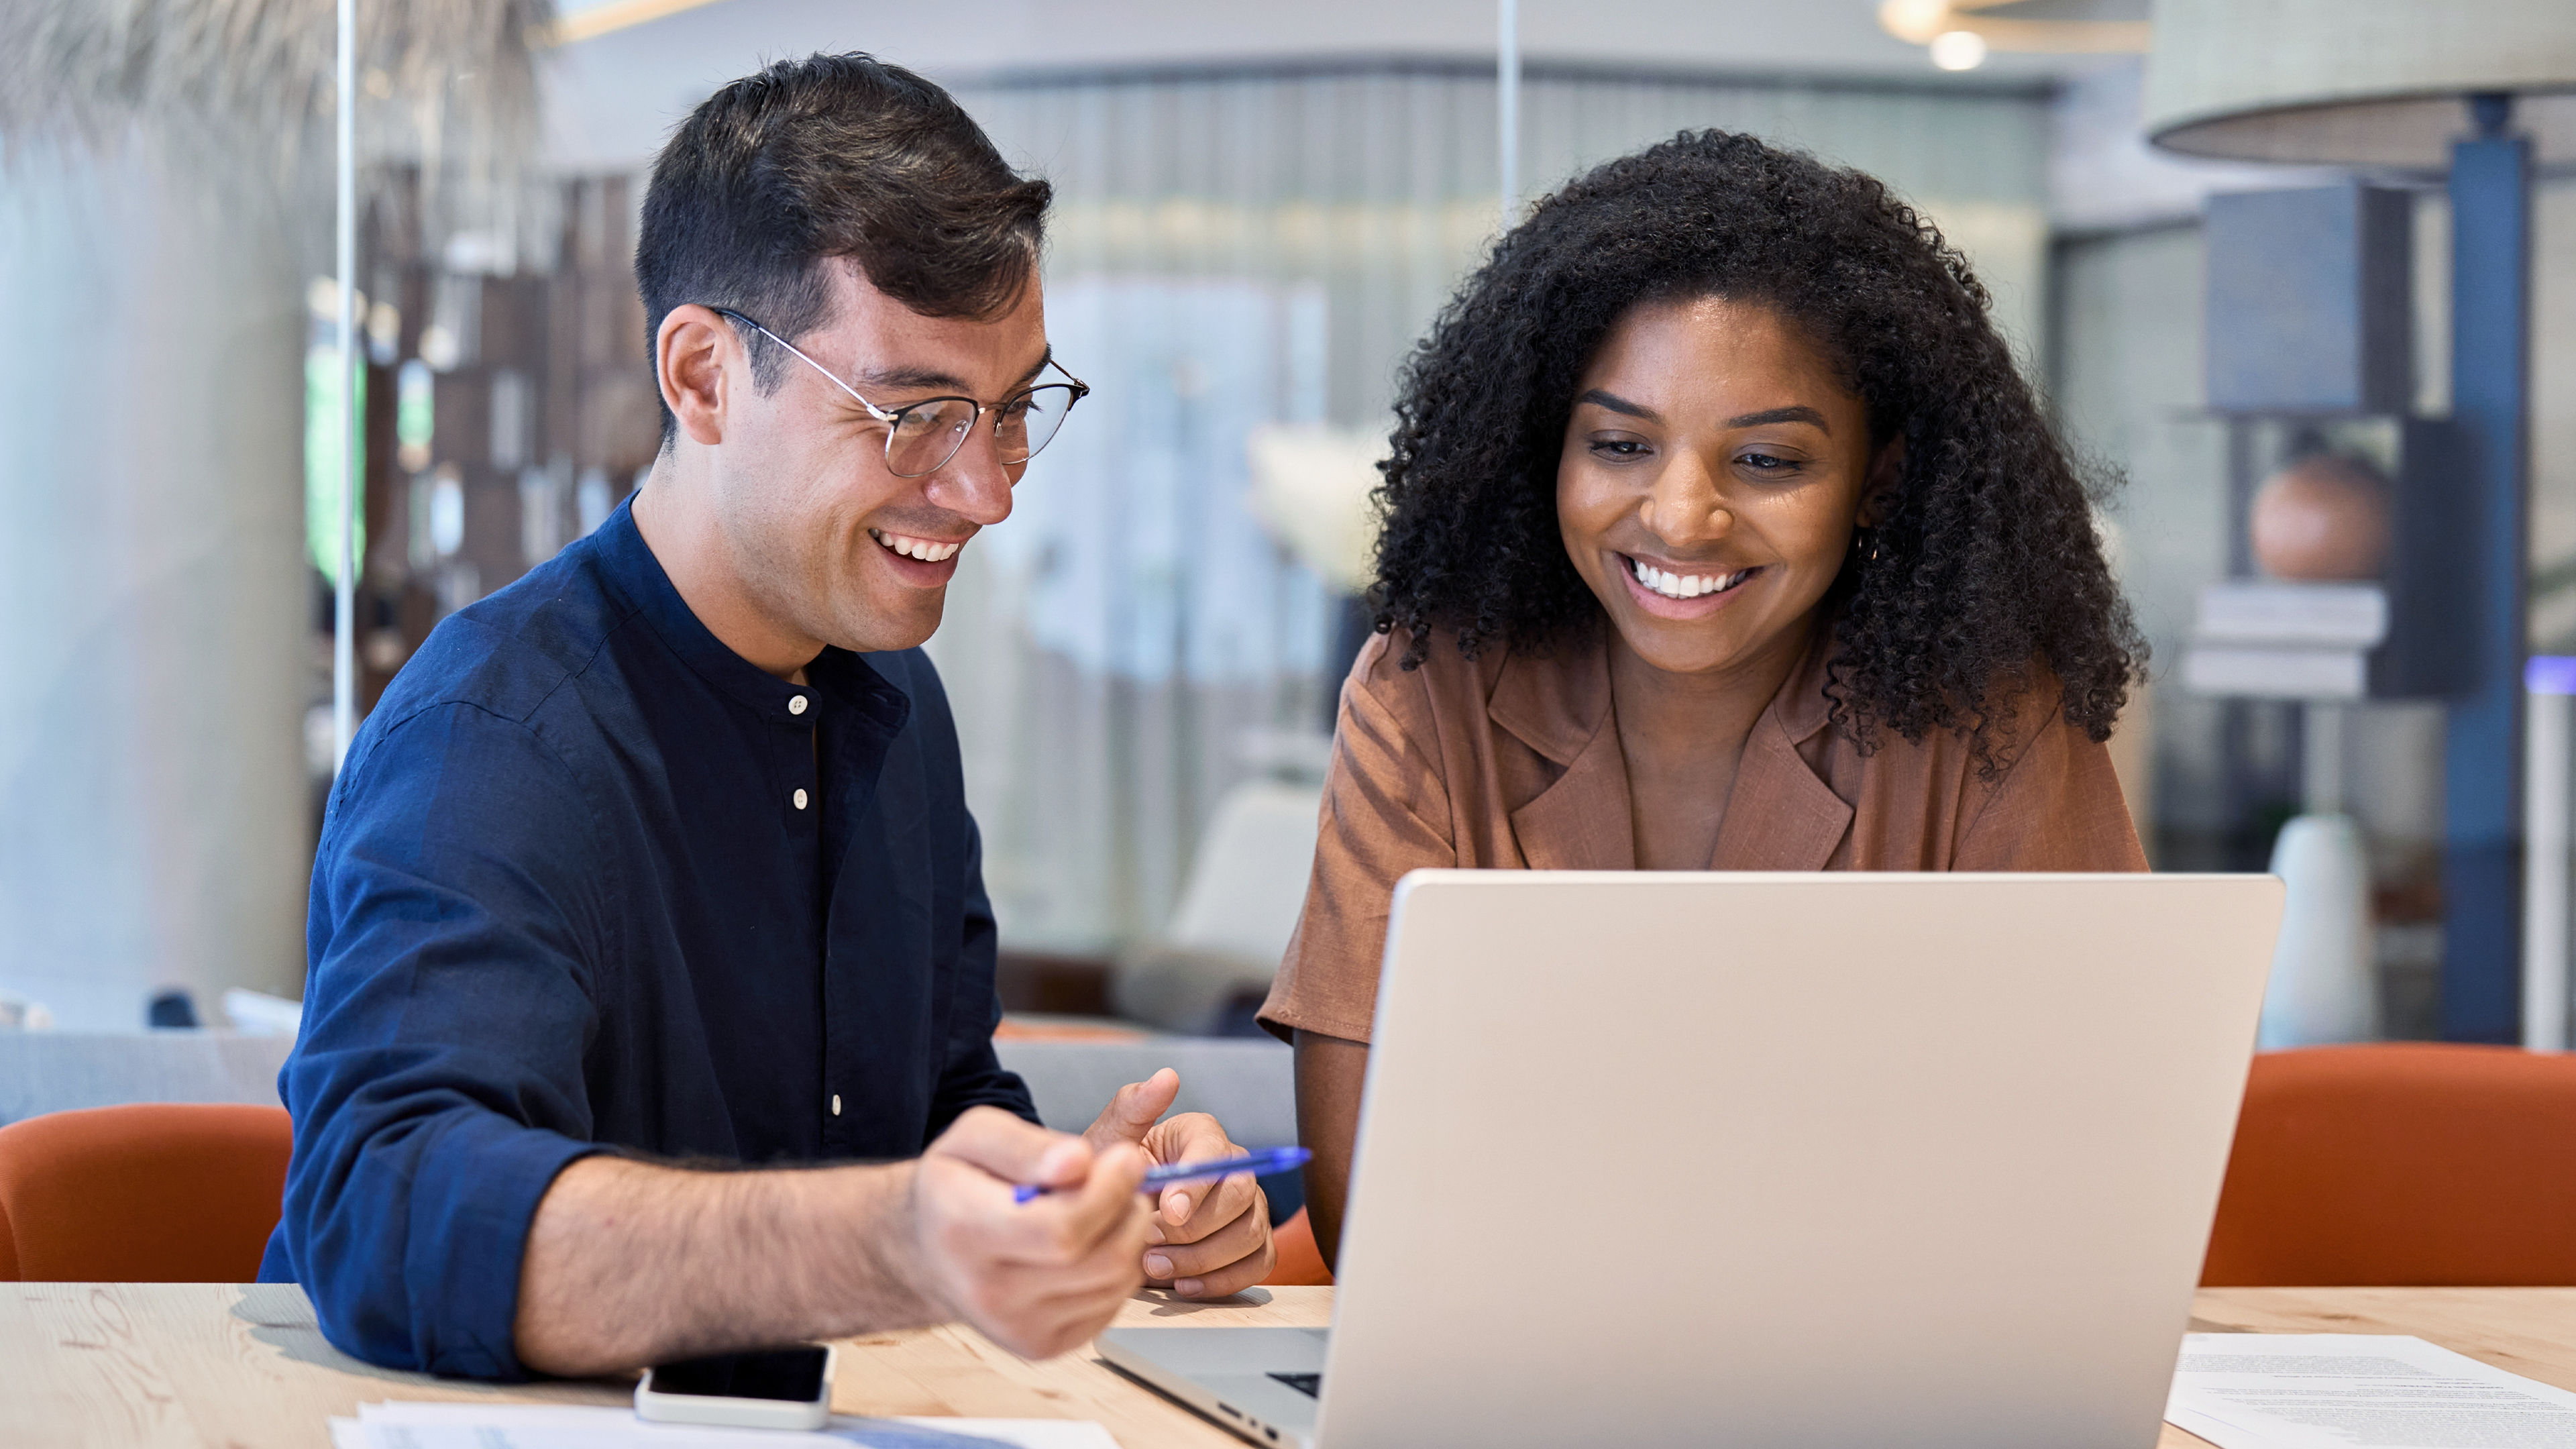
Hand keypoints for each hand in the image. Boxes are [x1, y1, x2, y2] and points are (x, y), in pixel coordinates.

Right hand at [902, 1106, 1151, 1358]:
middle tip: (1125, 1176)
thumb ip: (1026, 1146)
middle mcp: (988, 1292)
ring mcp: (1016, 1328)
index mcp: (964, 1231)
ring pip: (1115, 1282)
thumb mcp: (974, 1137)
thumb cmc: (956, 1185)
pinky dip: (1116, 1267)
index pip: (1061, 1229)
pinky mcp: (1042, 1346)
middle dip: (1128, 1209)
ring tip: (1105, 1205)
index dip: (1108, 1191)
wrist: (926, 1250)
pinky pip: (1110, 1304)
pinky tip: (1091, 1242)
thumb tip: (1078, 1161)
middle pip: (1101, 1260)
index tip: (1126, 1157)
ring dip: (1127, 1235)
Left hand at [1084, 1068, 1276, 1299]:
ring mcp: (1248, 1207)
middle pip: (1242, 1194)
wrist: (1107, 1218)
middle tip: (1150, 1245)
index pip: (1216, 1153)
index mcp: (1201, 1134)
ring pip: (1250, 1233)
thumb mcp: (1108, 1141)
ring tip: (1155, 1266)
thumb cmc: (1110, 1177)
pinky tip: (1182, 1284)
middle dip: (1196, 1228)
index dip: (1195, 1185)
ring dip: (1201, 1259)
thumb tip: (1167, 1077)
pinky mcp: (1252, 1244)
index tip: (1166, 1211)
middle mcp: (1234, 1166)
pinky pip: (1257, 1265)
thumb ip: (1132, 1107)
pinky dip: (1221, 1281)